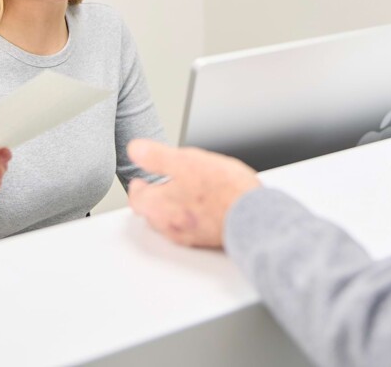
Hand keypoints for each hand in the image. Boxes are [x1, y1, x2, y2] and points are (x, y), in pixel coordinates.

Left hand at [127, 140, 261, 247]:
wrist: (255, 215)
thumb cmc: (223, 190)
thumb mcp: (186, 161)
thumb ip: (157, 157)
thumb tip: (135, 150)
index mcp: (159, 207)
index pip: (137, 198)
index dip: (139, 185)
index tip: (143, 178)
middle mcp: (169, 226)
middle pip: (152, 212)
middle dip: (154, 197)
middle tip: (162, 184)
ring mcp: (188, 236)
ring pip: (170, 221)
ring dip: (172, 207)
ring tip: (184, 191)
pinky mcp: (206, 239)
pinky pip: (190, 227)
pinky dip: (190, 216)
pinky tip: (203, 204)